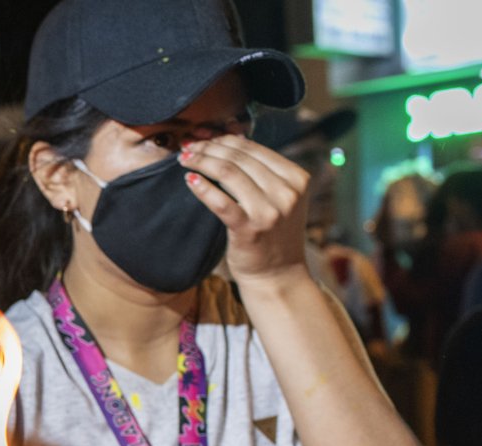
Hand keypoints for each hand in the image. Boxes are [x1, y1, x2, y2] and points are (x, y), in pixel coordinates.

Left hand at [179, 136, 310, 286]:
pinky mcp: (250, 229)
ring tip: (184, 159)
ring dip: (202, 162)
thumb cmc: (272, 234)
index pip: (254, 149)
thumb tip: (229, 135)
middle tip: (188, 146)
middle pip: (240, 158)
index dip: (224, 139)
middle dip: (209, 148)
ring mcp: (270, 211)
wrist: (277, 275)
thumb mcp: (279, 197)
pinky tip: (189, 180)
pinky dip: (203, 187)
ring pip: (229, 173)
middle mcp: (287, 192)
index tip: (203, 137)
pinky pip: (221, 201)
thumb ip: (261, 171)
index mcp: (297, 178)